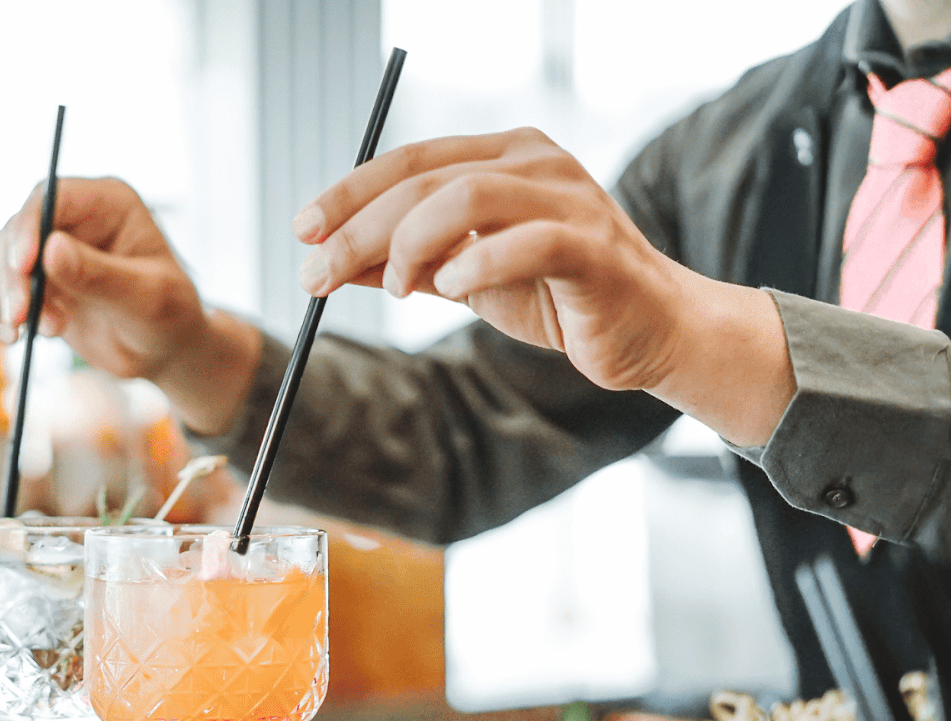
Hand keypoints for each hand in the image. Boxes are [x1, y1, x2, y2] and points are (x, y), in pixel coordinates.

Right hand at [0, 178, 260, 434]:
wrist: (163, 351)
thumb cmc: (170, 317)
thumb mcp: (147, 298)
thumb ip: (101, 275)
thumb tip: (50, 250)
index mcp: (107, 203)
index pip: (50, 197)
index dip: (28, 228)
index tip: (22, 267)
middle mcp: (72, 219)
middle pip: (15, 228)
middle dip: (12, 274)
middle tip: (23, 316)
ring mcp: (48, 250)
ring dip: (8, 297)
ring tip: (50, 331)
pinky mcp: (34, 282)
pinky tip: (14, 339)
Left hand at [292, 129, 792, 443]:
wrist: (647, 332)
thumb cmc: (556, 297)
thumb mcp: (464, 277)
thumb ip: (403, 264)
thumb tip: (326, 264)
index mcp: (502, 156)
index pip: (408, 161)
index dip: (349, 193)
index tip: (303, 231)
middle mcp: (534, 162)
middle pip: (425, 179)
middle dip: (359, 228)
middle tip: (316, 274)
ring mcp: (568, 199)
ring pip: (467, 196)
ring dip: (410, 244)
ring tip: (394, 288)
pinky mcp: (593, 247)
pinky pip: (526, 242)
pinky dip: (477, 264)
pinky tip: (450, 289)